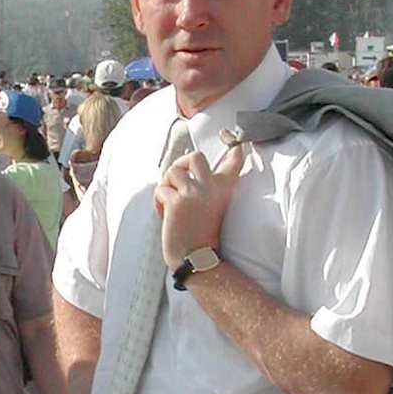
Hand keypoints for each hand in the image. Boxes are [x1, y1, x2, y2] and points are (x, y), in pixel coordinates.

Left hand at [154, 130, 245, 268]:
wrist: (196, 257)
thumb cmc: (201, 234)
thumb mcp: (212, 208)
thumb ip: (206, 189)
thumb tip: (186, 170)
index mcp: (224, 188)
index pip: (234, 160)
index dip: (234, 144)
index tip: (229, 135)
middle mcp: (211, 187)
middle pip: (195, 156)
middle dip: (180, 164)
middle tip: (176, 180)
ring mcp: (194, 193)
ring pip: (172, 172)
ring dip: (166, 187)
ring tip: (169, 203)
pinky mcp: (177, 201)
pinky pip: (160, 189)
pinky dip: (158, 202)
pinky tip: (164, 215)